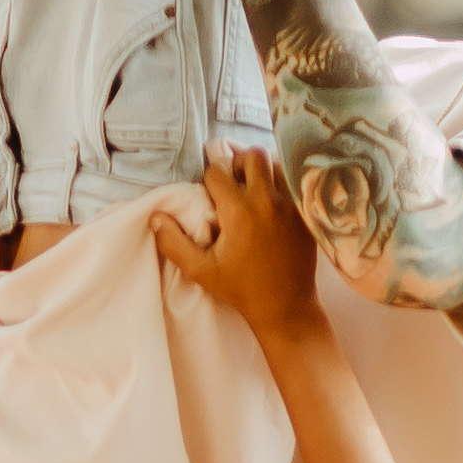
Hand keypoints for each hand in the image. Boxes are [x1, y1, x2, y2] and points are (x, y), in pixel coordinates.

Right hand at [149, 144, 322, 339]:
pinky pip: (294, 183)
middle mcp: (267, 201)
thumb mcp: (201, 271)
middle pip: (252, 155)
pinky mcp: (305, 213)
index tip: (210, 195)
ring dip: (262, 172)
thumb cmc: (241, 289)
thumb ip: (174, 243)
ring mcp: (291, 205)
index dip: (209, 179)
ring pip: (276, 164)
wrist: (285, 306)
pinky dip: (282, 185)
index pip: (217, 171)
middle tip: (234, 183)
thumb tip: (156, 217)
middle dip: (238, 163)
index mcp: (238, 211)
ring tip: (254, 191)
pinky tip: (273, 204)